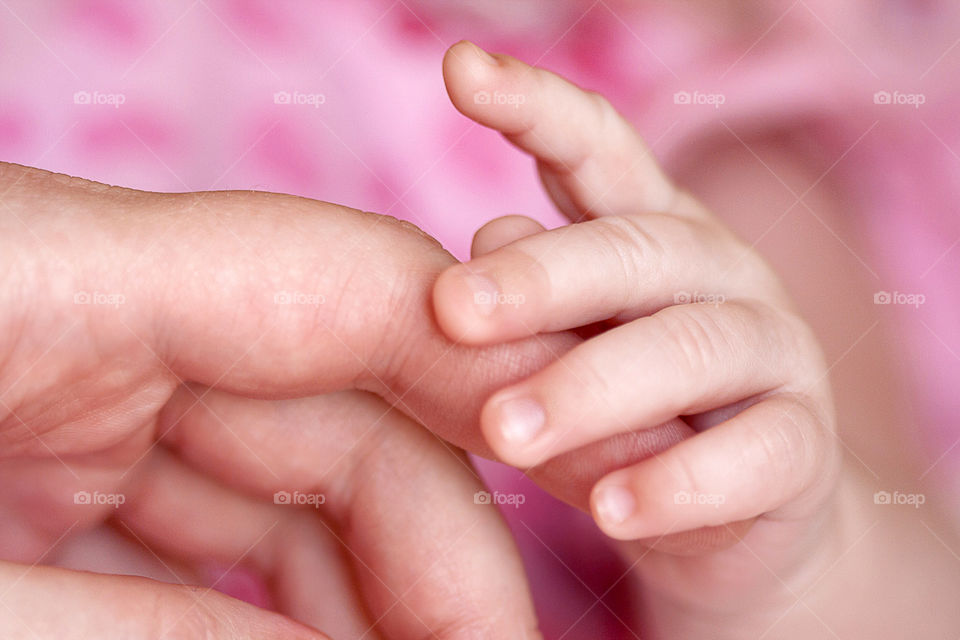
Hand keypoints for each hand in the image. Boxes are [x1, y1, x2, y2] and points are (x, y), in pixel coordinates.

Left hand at [0, 163, 571, 637]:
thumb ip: (169, 629)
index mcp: (43, 276)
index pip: (339, 282)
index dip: (490, 371)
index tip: (583, 474)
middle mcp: (81, 307)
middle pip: (332, 399)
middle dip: (441, 536)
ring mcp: (75, 384)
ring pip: (283, 467)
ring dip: (374, 579)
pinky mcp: (61, 452)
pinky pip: (208, 506)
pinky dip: (278, 588)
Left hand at [433, 41, 843, 635]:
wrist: (726, 523)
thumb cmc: (620, 420)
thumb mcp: (565, 349)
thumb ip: (532, 297)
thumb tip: (490, 231)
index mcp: (651, 233)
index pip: (599, 150)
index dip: (535, 105)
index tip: (457, 70)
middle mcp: (720, 272)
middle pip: (637, 250)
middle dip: (541, 278)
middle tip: (450, 312)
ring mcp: (774, 354)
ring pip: (689, 349)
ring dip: (590, 389)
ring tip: (507, 435)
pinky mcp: (803, 448)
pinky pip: (751, 457)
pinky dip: (674, 484)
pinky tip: (610, 512)